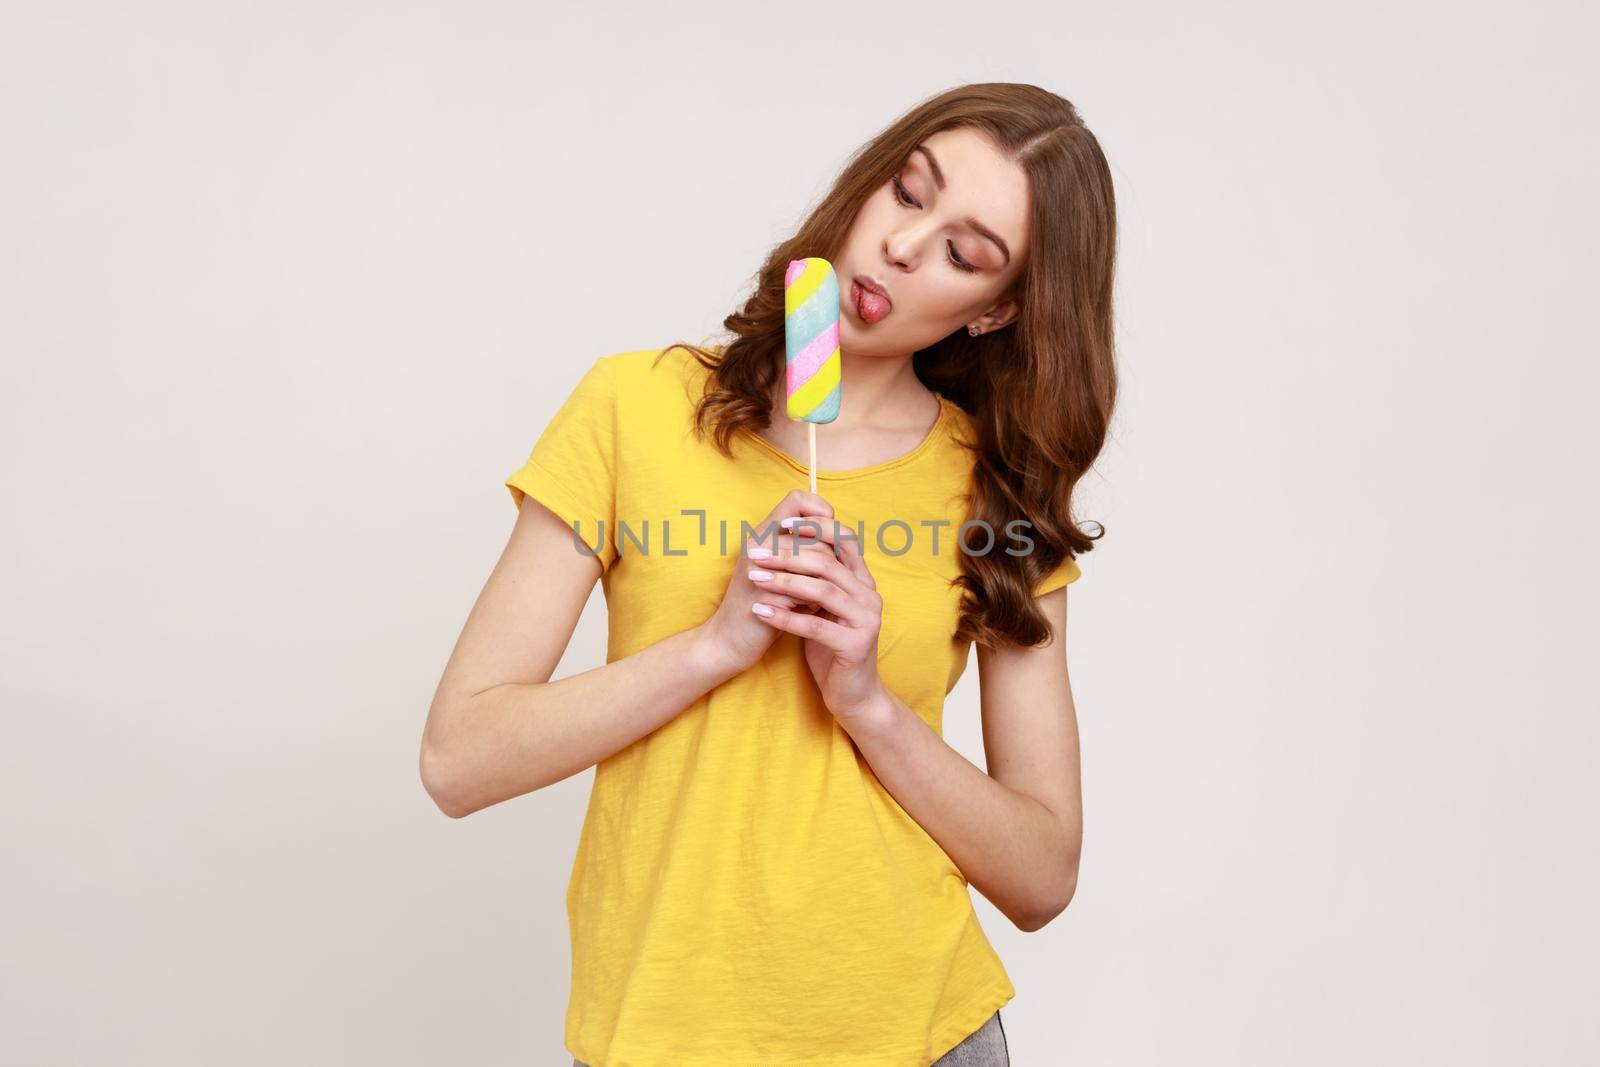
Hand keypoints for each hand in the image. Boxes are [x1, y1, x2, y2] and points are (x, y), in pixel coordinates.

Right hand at [694, 489, 836, 675]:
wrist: (728, 641)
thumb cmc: (760, 604)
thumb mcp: (777, 570)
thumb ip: (800, 550)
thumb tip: (837, 538)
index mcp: (761, 535)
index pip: (797, 500)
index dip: (820, 513)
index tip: (825, 540)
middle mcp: (758, 546)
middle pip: (815, 537)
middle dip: (828, 563)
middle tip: (820, 582)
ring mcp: (760, 571)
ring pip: (815, 562)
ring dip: (822, 584)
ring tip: (813, 599)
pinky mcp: (766, 598)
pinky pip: (806, 593)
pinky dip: (812, 605)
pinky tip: (805, 613)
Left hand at [746, 512, 886, 725]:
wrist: (852, 694)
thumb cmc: (831, 647)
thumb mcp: (824, 607)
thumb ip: (817, 578)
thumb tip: (788, 543)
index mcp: (863, 581)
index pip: (844, 539)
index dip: (814, 527)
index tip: (781, 525)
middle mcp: (870, 596)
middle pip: (827, 562)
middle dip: (787, 555)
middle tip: (754, 554)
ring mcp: (866, 620)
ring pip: (822, 590)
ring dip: (783, 582)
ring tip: (754, 579)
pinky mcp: (855, 645)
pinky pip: (815, 626)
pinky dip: (785, 617)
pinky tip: (761, 612)